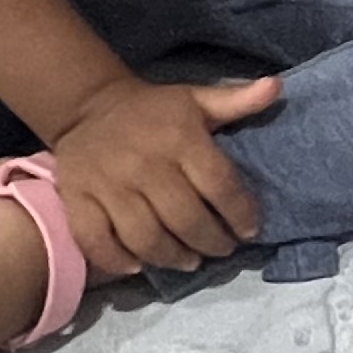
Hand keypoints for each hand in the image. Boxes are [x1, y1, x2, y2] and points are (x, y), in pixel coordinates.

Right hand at [44, 73, 280, 276]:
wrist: (89, 106)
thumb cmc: (154, 111)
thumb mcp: (196, 100)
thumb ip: (237, 101)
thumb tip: (275, 88)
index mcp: (180, 138)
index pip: (220, 186)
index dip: (240, 214)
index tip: (250, 230)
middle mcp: (145, 164)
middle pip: (186, 219)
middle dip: (211, 242)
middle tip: (221, 249)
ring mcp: (108, 185)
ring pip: (146, 238)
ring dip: (172, 257)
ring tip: (189, 260)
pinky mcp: (77, 198)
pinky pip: (97, 241)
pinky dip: (118, 261)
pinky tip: (138, 265)